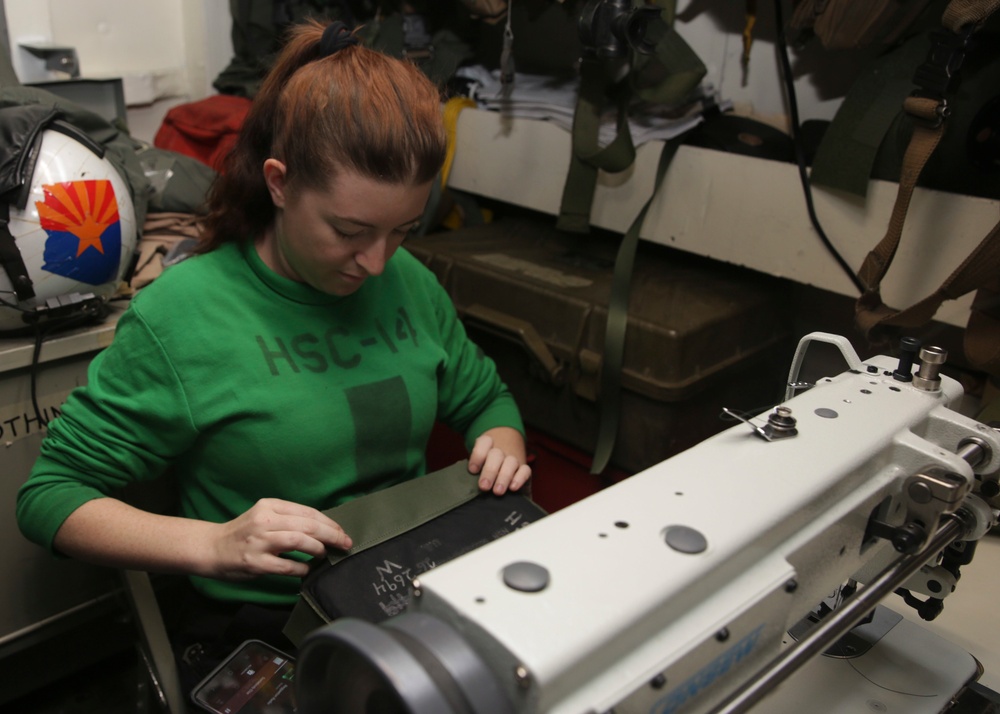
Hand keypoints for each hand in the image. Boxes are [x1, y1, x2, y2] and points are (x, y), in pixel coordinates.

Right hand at [209, 498, 351, 579]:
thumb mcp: (264, 516)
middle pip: (308, 525)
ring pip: (300, 541)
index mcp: (270, 506)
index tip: (342, 531)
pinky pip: (287, 566)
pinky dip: (302, 568)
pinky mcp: (256, 562)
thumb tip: (324, 529)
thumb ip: (289, 519)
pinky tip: (308, 569)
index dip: (329, 522)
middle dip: (332, 535)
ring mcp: (259, 541)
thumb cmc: (243, 533)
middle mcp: (265, 520)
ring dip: (318, 548)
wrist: (212, 548)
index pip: (308, 512)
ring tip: (325, 554)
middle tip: (345, 543)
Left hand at [468, 431, 531, 495]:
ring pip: (511, 462)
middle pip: (496, 455)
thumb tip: (466, 484)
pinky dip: (520, 478)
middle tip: (484, 486)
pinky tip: (513, 488)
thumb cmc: (485, 466)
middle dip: (490, 471)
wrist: (505, 458)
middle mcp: (501, 450)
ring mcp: (513, 458)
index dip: (478, 455)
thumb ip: (474, 470)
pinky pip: (525, 470)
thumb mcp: (477, 464)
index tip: (473, 470)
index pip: (484, 442)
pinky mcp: (524, 469)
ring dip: (503, 477)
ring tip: (497, 491)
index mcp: (487, 445)